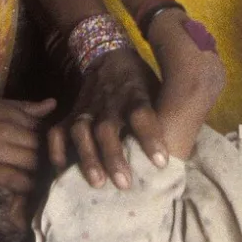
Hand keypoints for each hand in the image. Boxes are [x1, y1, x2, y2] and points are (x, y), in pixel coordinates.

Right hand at [48, 48, 164, 189]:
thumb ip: (165, 113)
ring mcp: (87, 109)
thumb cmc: (139, 82)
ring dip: (88, 157)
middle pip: (108, 129)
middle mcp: (109, 104)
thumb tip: (185, 148)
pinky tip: (62, 170)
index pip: (143, 114)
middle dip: (114, 157)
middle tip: (124, 185)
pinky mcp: (71, 114)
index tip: (161, 163)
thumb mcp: (156, 88)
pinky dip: (57, 150)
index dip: (151, 138)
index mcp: (135, 96)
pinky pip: (58, 131)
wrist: (108, 56)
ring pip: (82, 132)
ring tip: (96, 183)